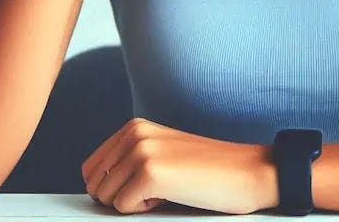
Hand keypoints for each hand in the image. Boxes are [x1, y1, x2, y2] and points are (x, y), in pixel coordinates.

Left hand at [81, 118, 278, 214]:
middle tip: (156, 190)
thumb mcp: (162, 154)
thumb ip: (128, 161)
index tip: (141, 187)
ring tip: (168, 189)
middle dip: (119, 197)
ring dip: (135, 203)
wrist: (246, 171)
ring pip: (107, 198)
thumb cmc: (207, 170)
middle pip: (94, 184)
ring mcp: (142, 151)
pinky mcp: (150, 173)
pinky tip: (174, 194)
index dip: (111, 188)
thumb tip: (94, 188)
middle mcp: (135, 133)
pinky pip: (124, 209)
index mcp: (135, 127)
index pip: (91, 168)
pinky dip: (147, 210)